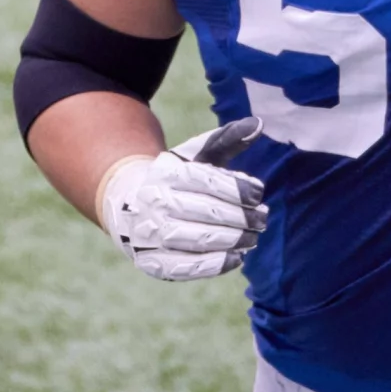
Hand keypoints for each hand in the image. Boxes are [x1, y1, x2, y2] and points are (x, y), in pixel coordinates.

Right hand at [97, 116, 267, 280]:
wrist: (128, 205)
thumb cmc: (175, 179)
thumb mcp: (196, 155)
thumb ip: (226, 139)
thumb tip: (258, 124)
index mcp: (166, 173)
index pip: (205, 180)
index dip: (235, 188)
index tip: (259, 193)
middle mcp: (155, 202)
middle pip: (205, 212)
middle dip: (240, 217)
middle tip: (262, 219)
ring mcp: (151, 234)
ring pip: (198, 240)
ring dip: (232, 240)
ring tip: (253, 238)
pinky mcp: (152, 261)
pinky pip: (186, 267)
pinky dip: (214, 265)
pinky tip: (236, 258)